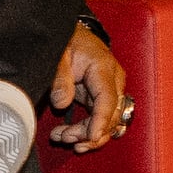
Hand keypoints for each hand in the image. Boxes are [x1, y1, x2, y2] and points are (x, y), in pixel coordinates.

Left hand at [51, 23, 129, 151]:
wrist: (73, 33)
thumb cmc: (68, 40)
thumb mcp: (59, 54)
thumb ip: (60, 78)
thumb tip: (62, 103)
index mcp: (104, 69)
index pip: (108, 100)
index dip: (101, 121)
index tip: (91, 137)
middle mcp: (113, 82)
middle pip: (111, 116)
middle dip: (90, 133)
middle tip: (65, 138)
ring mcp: (109, 91)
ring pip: (107, 123)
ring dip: (87, 136)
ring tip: (62, 138)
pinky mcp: (101, 98)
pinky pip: (99, 120)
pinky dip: (85, 131)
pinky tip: (67, 135)